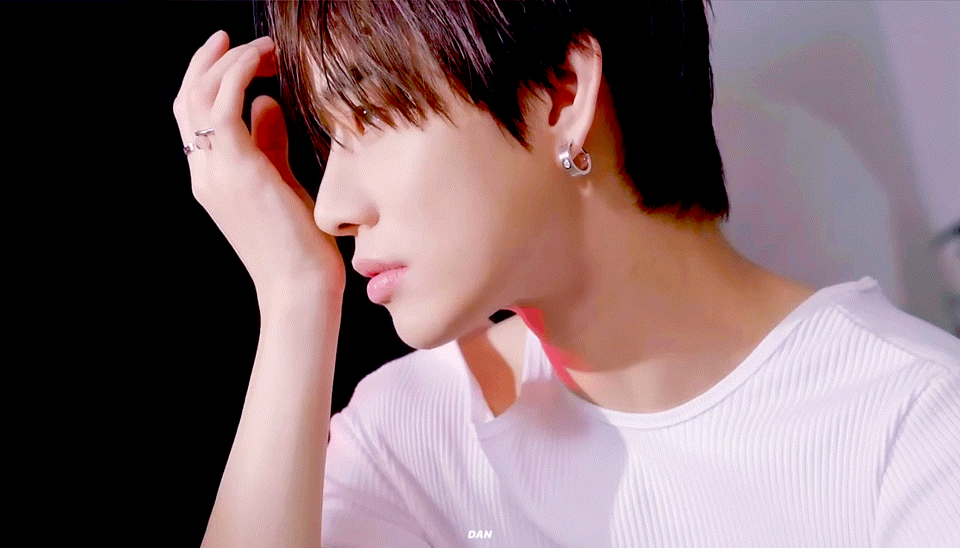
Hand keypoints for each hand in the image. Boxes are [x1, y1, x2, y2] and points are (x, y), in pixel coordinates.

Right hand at [173, 31, 344, 296]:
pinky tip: (263, 62)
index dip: (208, 77)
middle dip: (213, 60)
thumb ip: (269, 145)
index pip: (194, 116)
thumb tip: (266, 103)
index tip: (237, 51)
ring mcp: (215, 172)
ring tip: (265, 48)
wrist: (299, 288)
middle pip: (189, 99)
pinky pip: (226, 105)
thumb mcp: (281, 185)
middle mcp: (204, 173)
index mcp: (211, 179)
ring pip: (203, 95)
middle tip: (246, 40)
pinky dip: (240, 73)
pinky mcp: (238, 170)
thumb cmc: (298, 245)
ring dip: (232, 61)